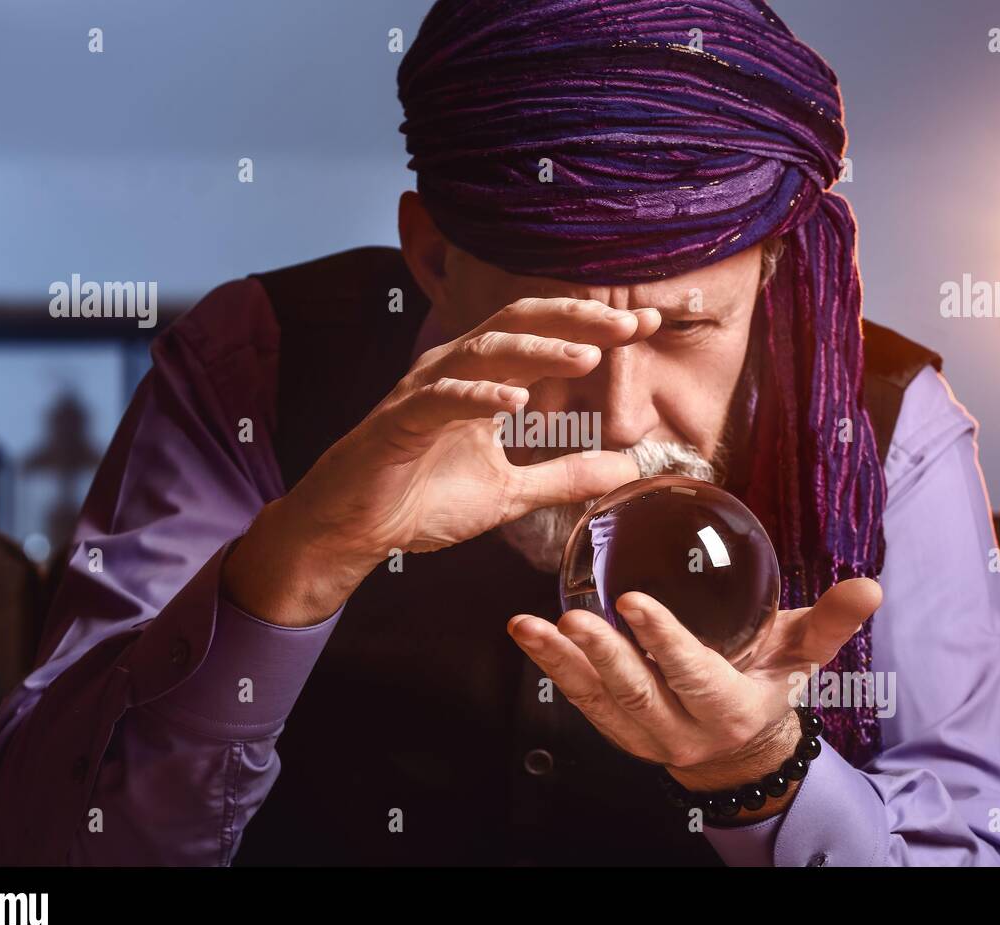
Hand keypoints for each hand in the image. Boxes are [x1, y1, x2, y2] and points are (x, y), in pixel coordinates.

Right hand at [224, 297, 661, 625]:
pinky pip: (440, 397)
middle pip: (520, 323)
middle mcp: (454, 370)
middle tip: (630, 324)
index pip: (545, 336)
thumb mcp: (510, 493)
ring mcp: (424, 390)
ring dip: (536, 351)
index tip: (648, 324)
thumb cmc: (420, 499)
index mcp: (481, 378)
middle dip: (577, 320)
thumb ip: (564, 476)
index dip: (594, 325)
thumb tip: (626, 470)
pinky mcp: (399, 421)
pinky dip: (478, 395)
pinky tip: (515, 399)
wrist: (352, 530)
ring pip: (483, 351)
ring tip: (586, 357)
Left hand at [506, 577, 882, 819]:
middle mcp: (681, 729)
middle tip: (574, 619)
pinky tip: (528, 636)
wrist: (737, 750)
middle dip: (604, 656)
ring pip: (597, 700)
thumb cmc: (767, 688)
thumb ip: (830, 622)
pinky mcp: (616, 728)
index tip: (635, 603)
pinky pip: (580, 701)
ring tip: (530, 626)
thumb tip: (870, 586)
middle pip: (637, 693)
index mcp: (729, 708)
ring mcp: (643, 734)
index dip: (664, 642)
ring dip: (561, 663)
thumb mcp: (801, 657)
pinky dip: (552, 670)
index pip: (693, 675)